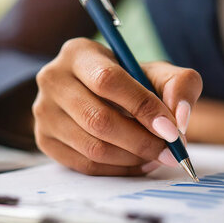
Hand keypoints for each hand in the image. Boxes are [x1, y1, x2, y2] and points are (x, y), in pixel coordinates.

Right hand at [33, 38, 202, 175]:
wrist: (104, 97)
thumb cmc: (133, 83)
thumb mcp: (160, 73)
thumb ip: (180, 85)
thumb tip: (179, 118)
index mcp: (78, 53)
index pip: (108, 80)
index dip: (142, 107)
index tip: (171, 129)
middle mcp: (52, 79)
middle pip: (98, 119)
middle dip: (142, 141)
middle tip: (171, 152)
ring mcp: (43, 112)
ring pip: (92, 147)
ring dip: (132, 158)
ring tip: (157, 155)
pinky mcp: (44, 140)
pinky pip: (85, 165)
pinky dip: (118, 170)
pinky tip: (138, 162)